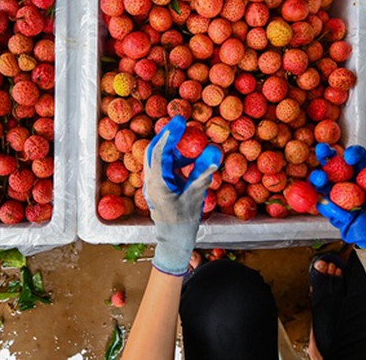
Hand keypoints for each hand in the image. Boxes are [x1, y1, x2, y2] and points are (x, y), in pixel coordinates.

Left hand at [144, 116, 220, 275]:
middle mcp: (152, 181)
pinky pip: (168, 168)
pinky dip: (179, 160)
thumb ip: (202, 176)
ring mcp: (155, 184)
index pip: (158, 153)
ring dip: (175, 148)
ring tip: (191, 139)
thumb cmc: (182, 224)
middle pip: (156, 151)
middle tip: (183, 123)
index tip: (178, 123)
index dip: (168, 136)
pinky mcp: (161, 187)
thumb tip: (213, 154)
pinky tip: (192, 158)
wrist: (173, 243)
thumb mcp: (195, 198)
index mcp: (156, 184)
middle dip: (169, 136)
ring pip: (162, 159)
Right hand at [311, 146, 365, 249]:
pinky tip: (344, 215)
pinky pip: (325, 206)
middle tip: (323, 150)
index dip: (352, 153)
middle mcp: (349, 181)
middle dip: (325, 154)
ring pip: (322, 182)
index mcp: (365, 173)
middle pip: (333, 163)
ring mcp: (338, 195)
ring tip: (321, 178)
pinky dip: (330, 208)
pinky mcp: (332, 211)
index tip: (350, 157)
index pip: (356, 157)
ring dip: (317, 177)